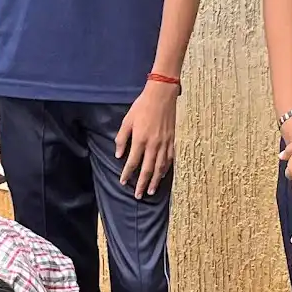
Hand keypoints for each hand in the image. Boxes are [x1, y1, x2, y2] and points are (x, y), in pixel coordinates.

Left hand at [116, 79, 179, 194]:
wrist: (161, 96)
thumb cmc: (142, 106)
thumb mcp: (127, 121)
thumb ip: (122, 139)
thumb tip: (119, 155)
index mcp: (140, 140)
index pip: (132, 162)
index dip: (127, 174)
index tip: (124, 183)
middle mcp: (153, 145)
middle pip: (147, 169)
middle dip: (142, 183)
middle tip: (138, 195)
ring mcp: (164, 144)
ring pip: (160, 167)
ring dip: (155, 181)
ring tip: (150, 190)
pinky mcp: (172, 141)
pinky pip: (169, 159)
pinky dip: (165, 170)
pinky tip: (162, 175)